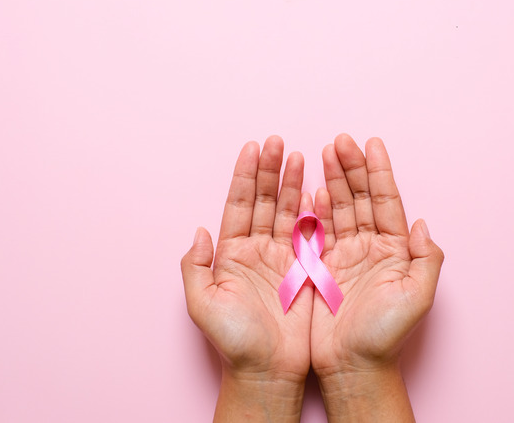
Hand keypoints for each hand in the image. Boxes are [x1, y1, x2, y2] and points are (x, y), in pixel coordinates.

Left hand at [180, 136, 313, 421]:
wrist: (268, 370)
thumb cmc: (234, 341)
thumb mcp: (203, 304)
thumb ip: (196, 267)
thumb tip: (199, 232)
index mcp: (231, 254)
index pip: (239, 205)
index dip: (246, 177)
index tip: (253, 148)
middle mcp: (256, 251)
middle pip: (265, 202)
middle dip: (271, 171)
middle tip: (279, 142)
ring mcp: (282, 259)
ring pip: (288, 212)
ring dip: (293, 184)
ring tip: (299, 156)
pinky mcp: (306, 271)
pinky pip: (311, 235)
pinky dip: (315, 212)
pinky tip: (317, 190)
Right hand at [310, 134, 444, 421]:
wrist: (352, 365)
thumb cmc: (386, 335)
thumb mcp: (418, 297)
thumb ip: (427, 258)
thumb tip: (423, 223)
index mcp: (394, 250)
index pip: (386, 202)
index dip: (379, 172)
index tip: (372, 144)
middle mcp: (370, 248)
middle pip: (360, 198)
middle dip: (351, 168)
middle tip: (340, 141)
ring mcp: (345, 256)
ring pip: (338, 209)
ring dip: (332, 181)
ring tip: (324, 153)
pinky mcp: (322, 269)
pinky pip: (317, 231)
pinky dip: (314, 210)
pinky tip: (311, 190)